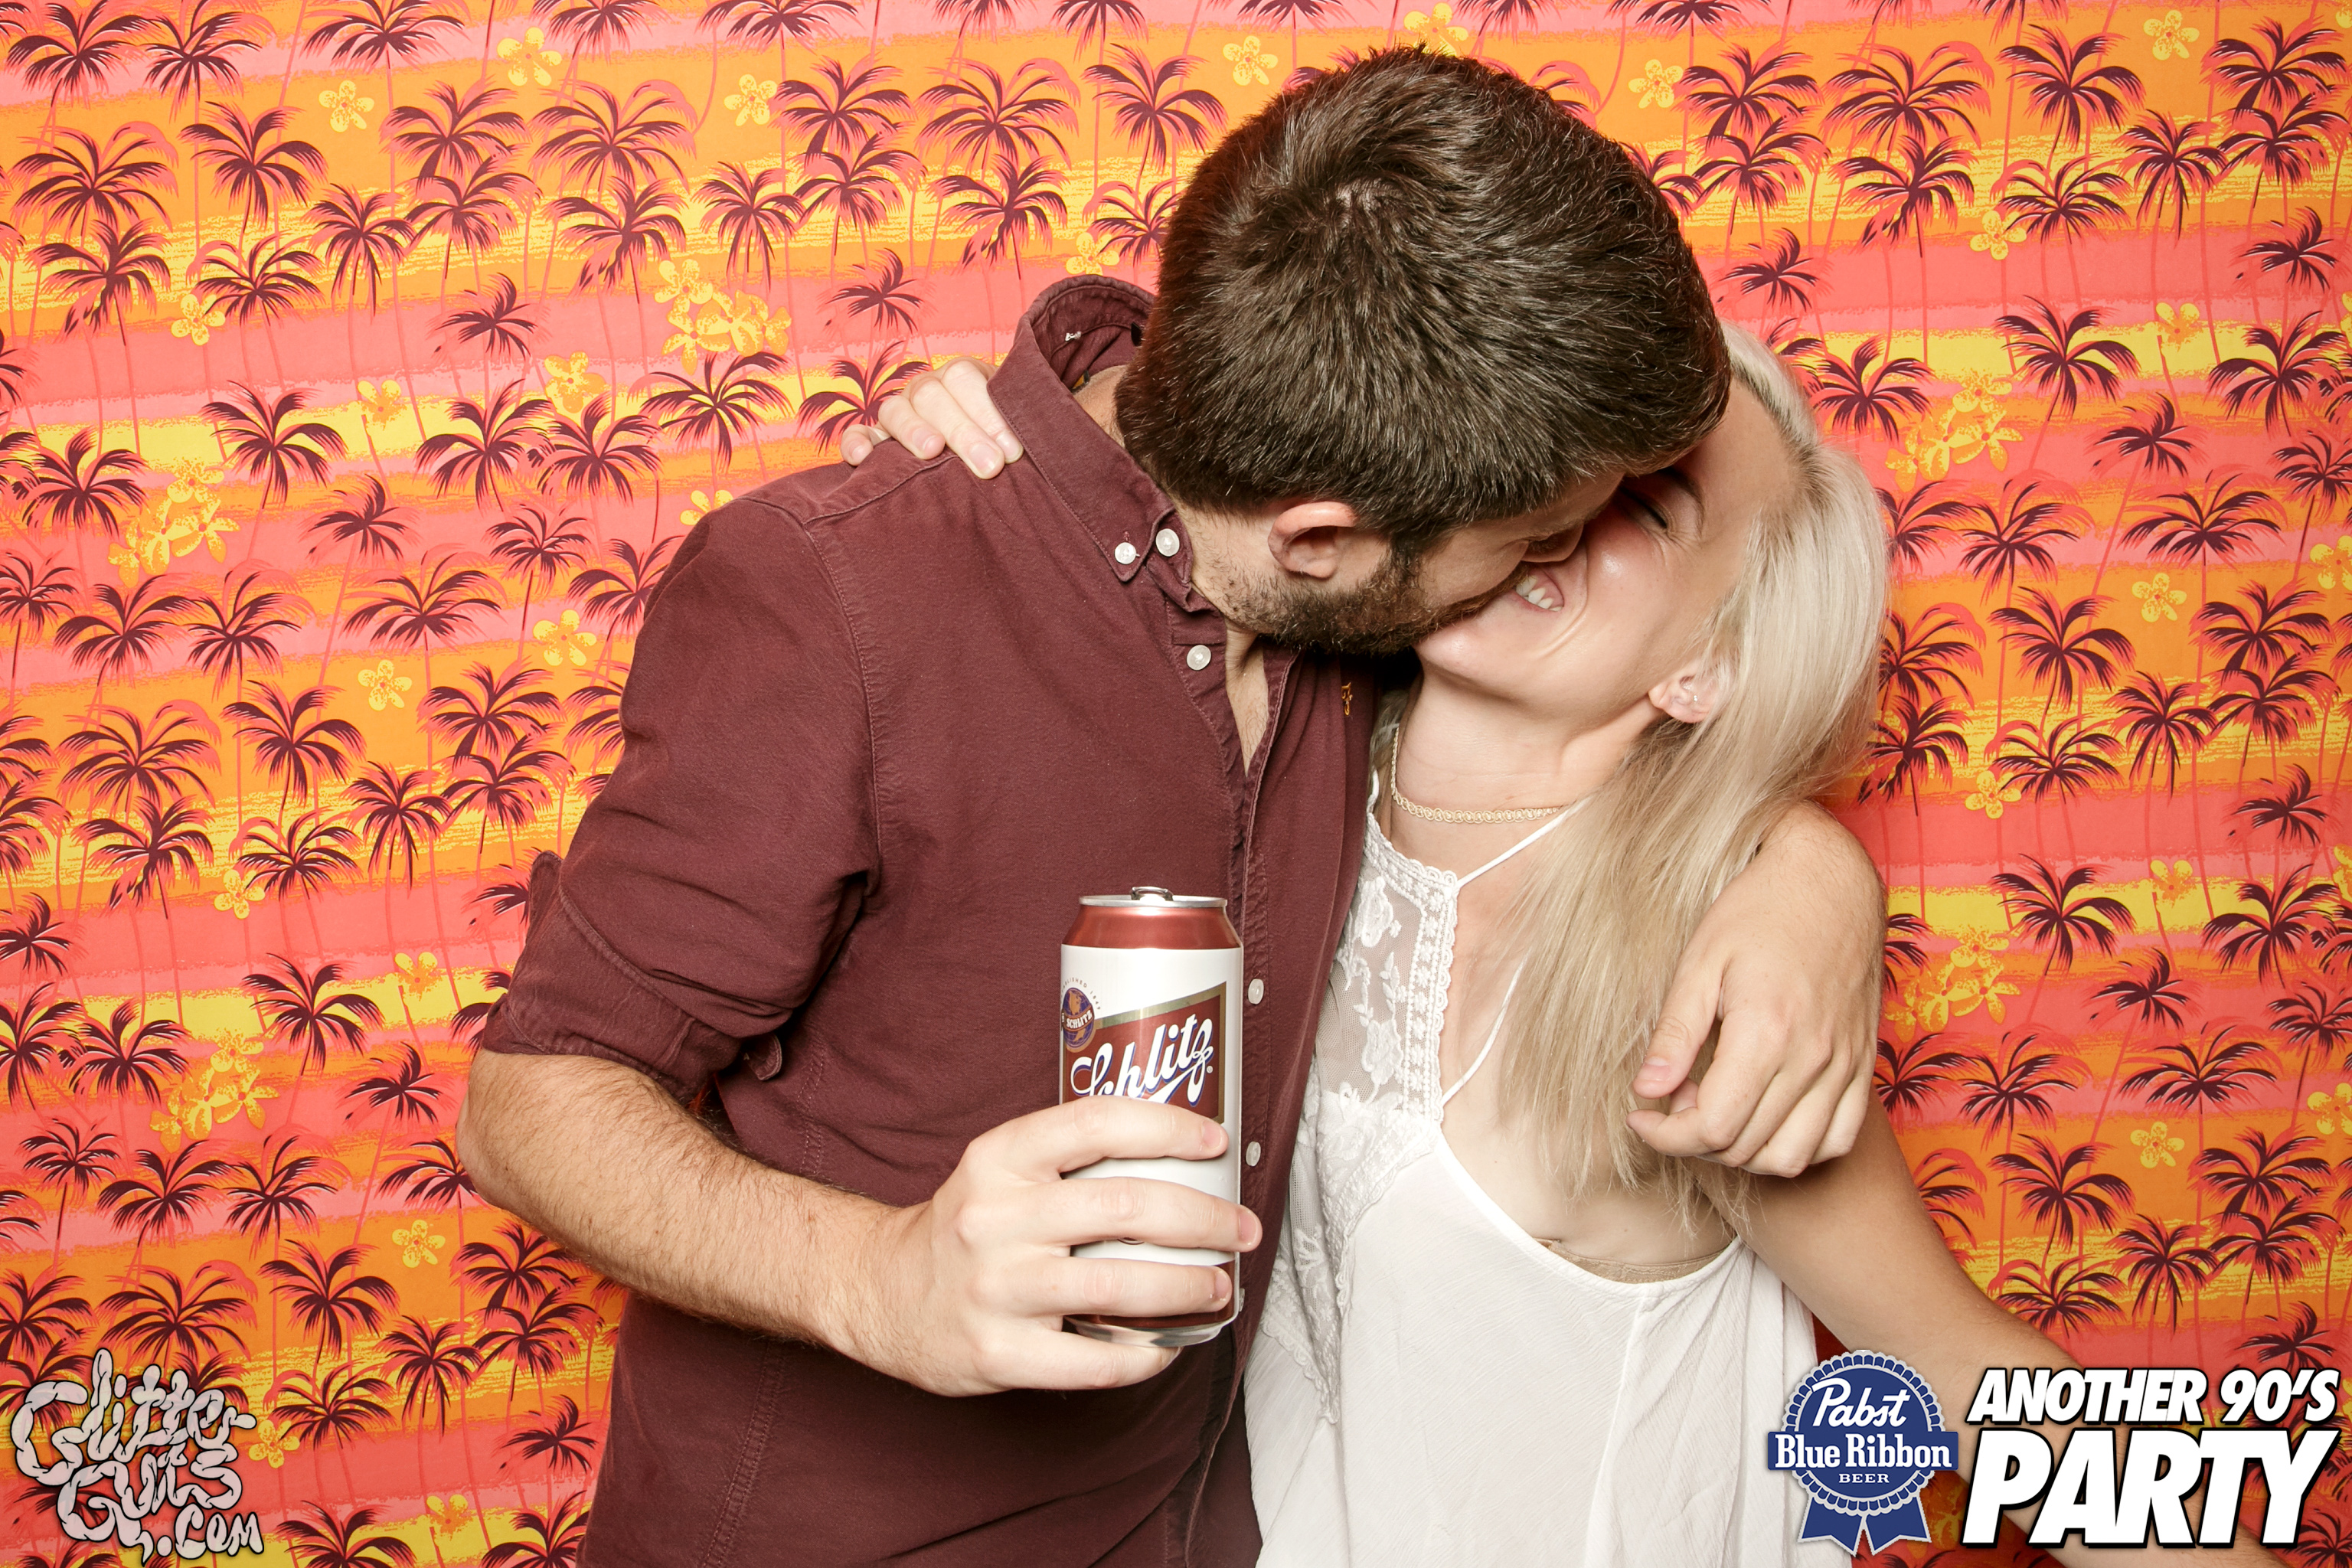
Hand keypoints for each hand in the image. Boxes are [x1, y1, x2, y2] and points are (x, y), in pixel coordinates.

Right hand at [828, 1097, 1260, 1396]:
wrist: (882, 1294)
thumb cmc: (967, 1228)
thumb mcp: (1000, 1171)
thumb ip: (1070, 1159)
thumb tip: (1180, 1157)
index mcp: (998, 1159)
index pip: (1095, 1123)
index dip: (1166, 1127)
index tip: (1216, 1141)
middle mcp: (993, 1218)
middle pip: (1124, 1207)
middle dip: (1203, 1219)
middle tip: (1241, 1228)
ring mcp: (994, 1289)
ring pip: (1118, 1286)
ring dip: (1187, 1286)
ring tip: (1219, 1286)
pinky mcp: (997, 1353)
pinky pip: (1093, 1360)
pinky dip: (1144, 1354)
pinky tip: (1168, 1346)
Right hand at [839, 355, 1021, 476]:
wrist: (984, 449)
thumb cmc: (1003, 438)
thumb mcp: (1016, 423)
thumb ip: (1019, 426)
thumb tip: (1025, 449)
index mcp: (961, 376)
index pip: (965, 378)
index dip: (988, 412)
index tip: (1012, 450)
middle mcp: (926, 390)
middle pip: (932, 396)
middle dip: (963, 431)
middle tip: (990, 465)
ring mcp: (899, 413)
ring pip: (895, 410)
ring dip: (913, 431)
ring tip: (933, 451)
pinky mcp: (878, 440)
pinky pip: (858, 436)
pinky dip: (856, 443)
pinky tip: (863, 460)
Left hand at [1626, 805, 1881, 1176]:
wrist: (1830, 879)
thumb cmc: (1758, 910)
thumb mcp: (1700, 961)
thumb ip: (1674, 1032)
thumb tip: (1647, 1090)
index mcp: (1767, 1032)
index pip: (1713, 1127)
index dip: (1666, 1136)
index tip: (1640, 1116)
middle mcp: (1813, 1059)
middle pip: (1747, 1148)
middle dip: (1695, 1140)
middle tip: (1673, 1101)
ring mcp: (1845, 1066)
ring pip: (1792, 1157)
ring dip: (1743, 1152)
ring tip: (1716, 1108)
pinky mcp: (1863, 1064)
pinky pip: (1837, 1140)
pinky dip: (1797, 1148)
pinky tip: (1764, 1118)